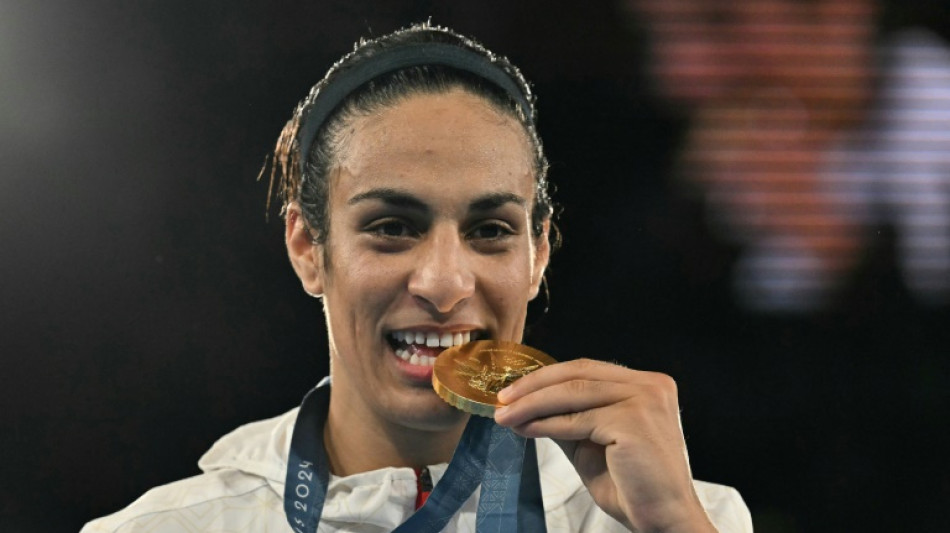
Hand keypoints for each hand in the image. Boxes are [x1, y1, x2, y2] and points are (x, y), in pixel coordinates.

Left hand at [494, 359, 715, 532]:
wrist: (663, 520)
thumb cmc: (632, 486)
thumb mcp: (594, 442)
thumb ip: (570, 417)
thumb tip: (526, 405)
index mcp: (647, 385)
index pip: (588, 369)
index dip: (547, 377)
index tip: (515, 390)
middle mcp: (650, 385)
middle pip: (578, 374)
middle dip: (534, 385)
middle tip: (502, 399)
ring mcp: (644, 400)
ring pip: (573, 393)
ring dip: (532, 404)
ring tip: (506, 416)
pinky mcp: (632, 421)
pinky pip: (578, 419)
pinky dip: (546, 423)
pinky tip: (526, 430)